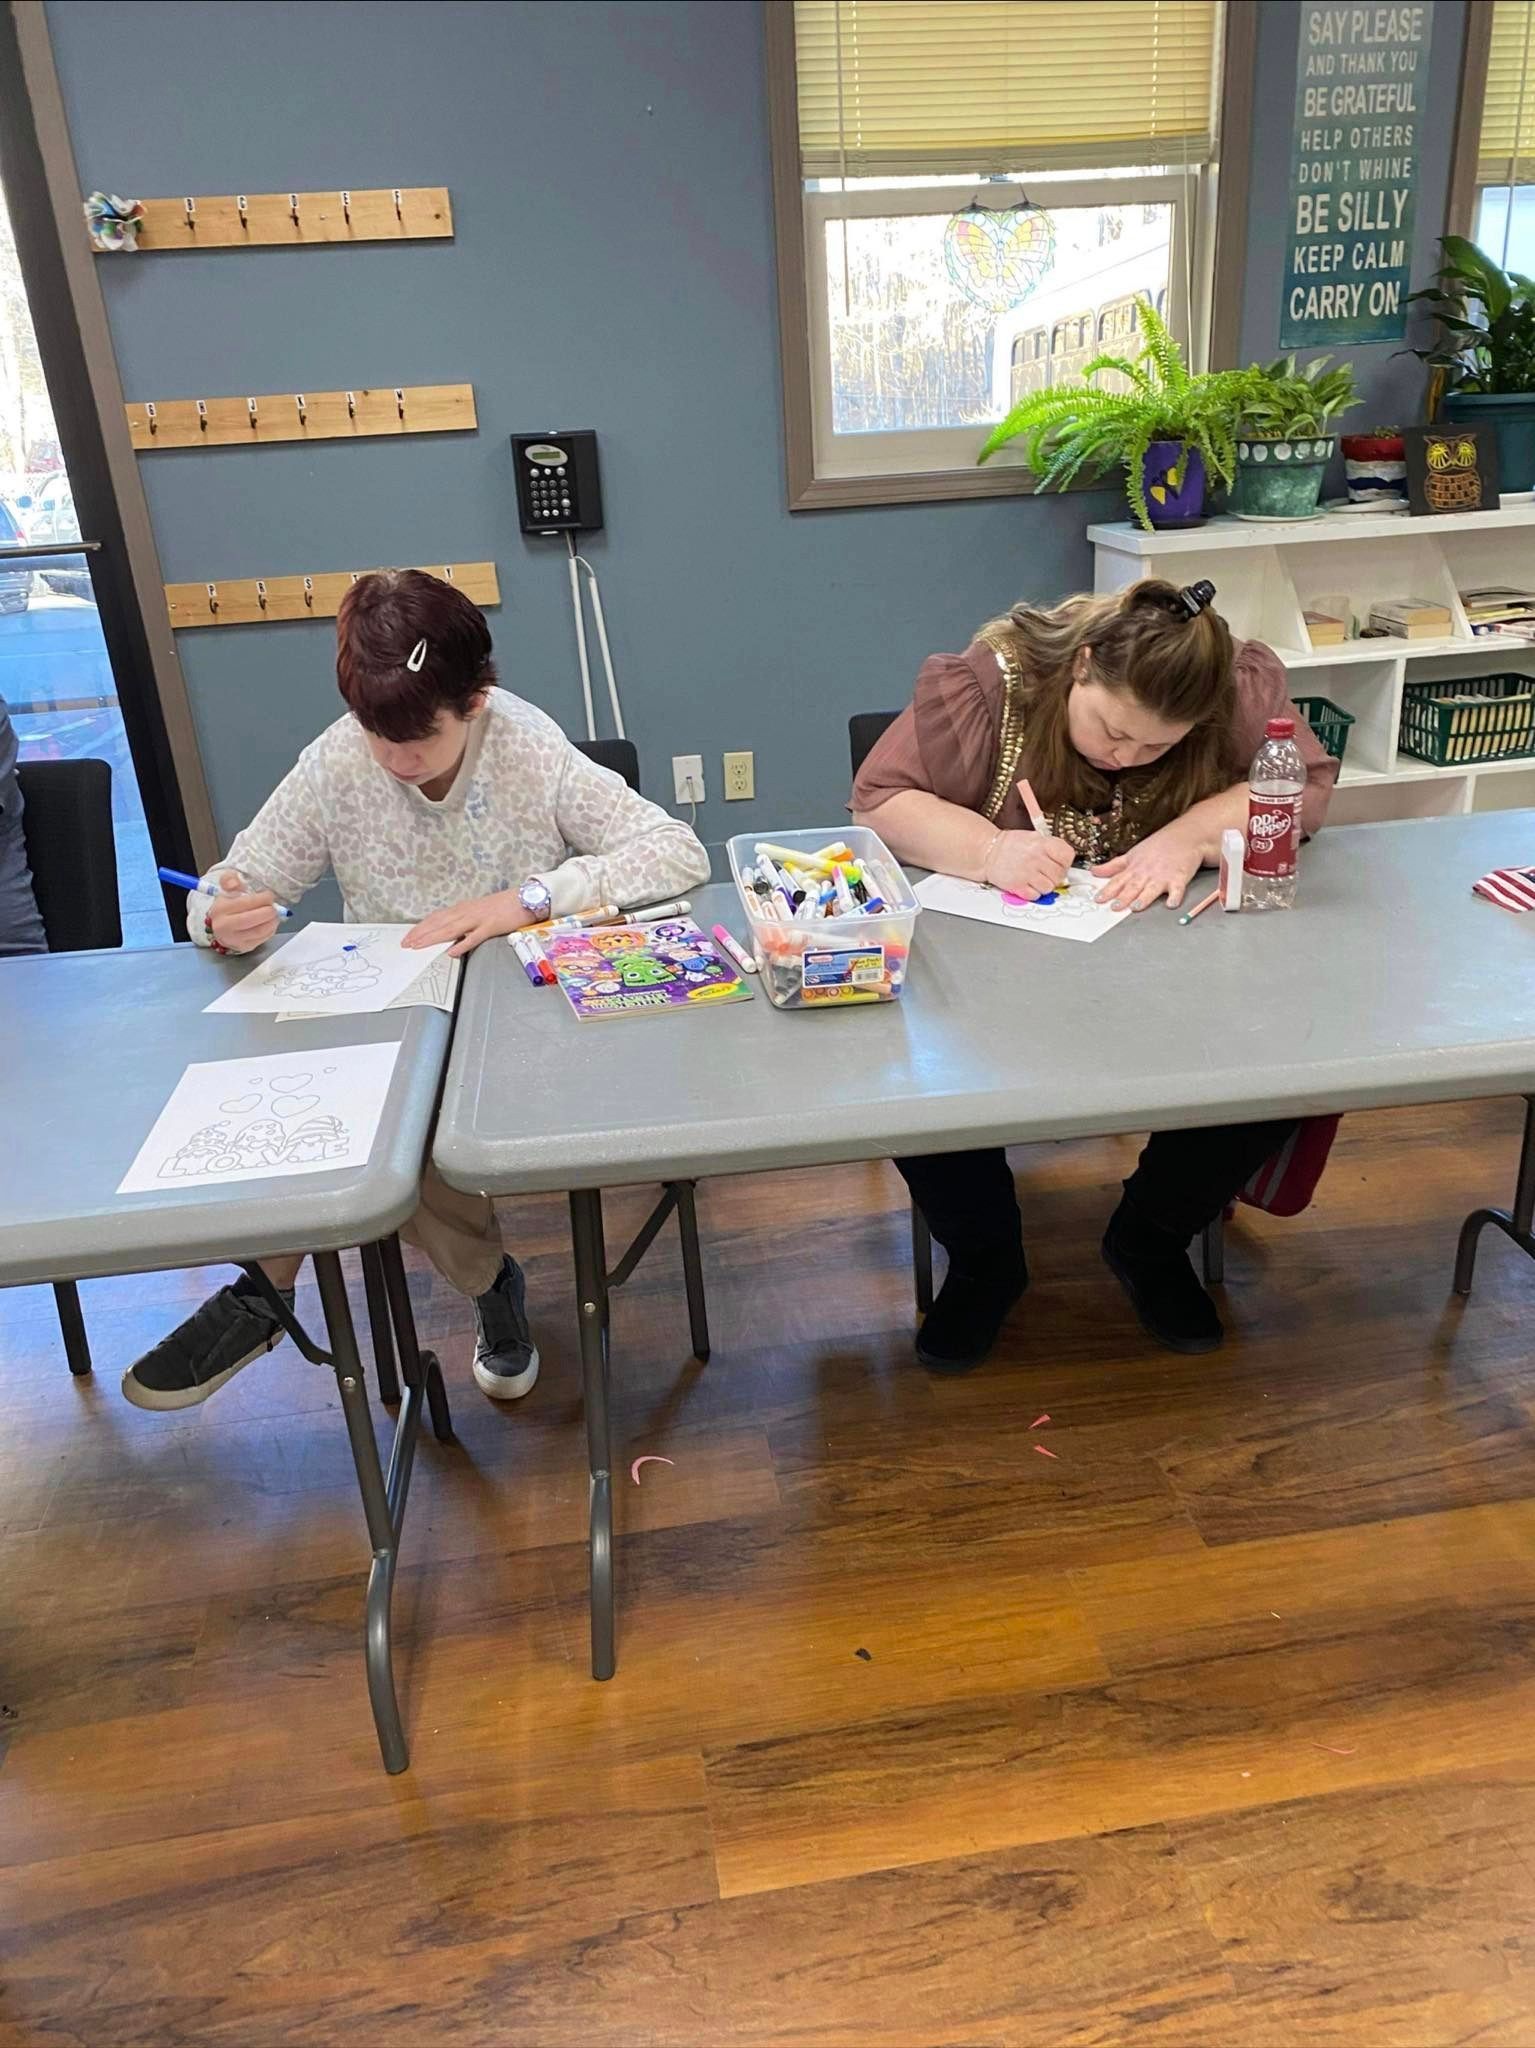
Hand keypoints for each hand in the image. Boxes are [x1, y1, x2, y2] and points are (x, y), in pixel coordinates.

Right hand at [208, 871, 279, 953]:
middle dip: (268, 911)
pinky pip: (261, 939)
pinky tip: (270, 923)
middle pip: (251, 919)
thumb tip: (235, 882)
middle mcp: (224, 925)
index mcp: (220, 908)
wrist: (222, 927)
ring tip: (275, 914)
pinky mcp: (243, 947)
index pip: (244, 903)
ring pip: (259, 931)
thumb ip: (229, 880)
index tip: (269, 896)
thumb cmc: (228, 905)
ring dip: (272, 921)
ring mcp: (234, 938)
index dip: (261, 899)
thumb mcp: (226, 889)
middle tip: (274, 907)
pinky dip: (270, 930)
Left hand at [404, 890, 530, 957]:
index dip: (421, 927)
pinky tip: (451, 952)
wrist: (524, 898)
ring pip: (450, 929)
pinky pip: (474, 937)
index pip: (436, 917)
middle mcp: (466, 912)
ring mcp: (478, 919)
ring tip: (419, 946)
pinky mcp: (491, 927)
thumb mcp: (478, 911)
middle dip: (421, 933)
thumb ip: (464, 921)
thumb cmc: (503, 906)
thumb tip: (451, 931)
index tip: (408, 936)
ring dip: (433, 938)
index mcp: (463, 908)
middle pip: (439, 923)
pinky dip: (462, 945)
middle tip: (406, 943)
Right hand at [987, 829, 1076, 901]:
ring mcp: (1026, 873)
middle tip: (1047, 873)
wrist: (989, 851)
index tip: (1061, 864)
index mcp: (1041, 843)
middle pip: (1059, 875)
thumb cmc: (1011, 845)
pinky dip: (1033, 893)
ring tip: (1036, 879)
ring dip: (1044, 886)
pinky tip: (1028, 884)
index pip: (1067, 856)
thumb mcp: (1034, 837)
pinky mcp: (1017, 886)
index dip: (1066, 862)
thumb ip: (1051, 848)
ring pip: (1049, 887)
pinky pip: (1035, 895)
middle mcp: (1035, 858)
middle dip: (1055, 876)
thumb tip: (1065, 863)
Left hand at [1093, 821, 1205, 910]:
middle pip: (1133, 886)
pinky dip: (1175, 896)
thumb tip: (1094, 872)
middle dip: (1124, 897)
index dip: (1108, 890)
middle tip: (1115, 907)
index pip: (1118, 880)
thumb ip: (1113, 866)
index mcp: (1135, 868)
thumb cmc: (1158, 846)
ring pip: (1152, 888)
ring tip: (1136, 907)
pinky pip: (1177, 889)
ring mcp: (1163, 876)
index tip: (1098, 899)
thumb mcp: (1132, 854)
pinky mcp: (1179, 878)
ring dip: (1144, 898)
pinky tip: (1171, 904)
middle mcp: (1147, 873)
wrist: (1184, 835)